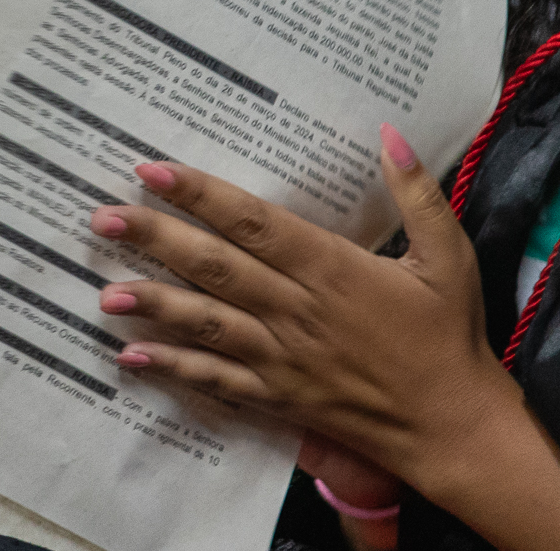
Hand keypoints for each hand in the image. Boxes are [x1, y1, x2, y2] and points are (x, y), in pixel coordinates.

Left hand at [91, 132, 559, 547]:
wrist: (455, 426)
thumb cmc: (449, 335)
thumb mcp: (448, 256)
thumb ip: (417, 192)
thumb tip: (388, 132)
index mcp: (333, 269)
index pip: (254, 223)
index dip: (201, 195)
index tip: (153, 170)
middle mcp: (299, 311)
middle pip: (217, 268)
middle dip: (156, 240)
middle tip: (103, 217)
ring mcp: (284, 358)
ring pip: (209, 326)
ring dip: (155, 306)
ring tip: (105, 292)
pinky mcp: (280, 398)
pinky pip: (220, 382)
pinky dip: (176, 369)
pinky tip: (134, 357)